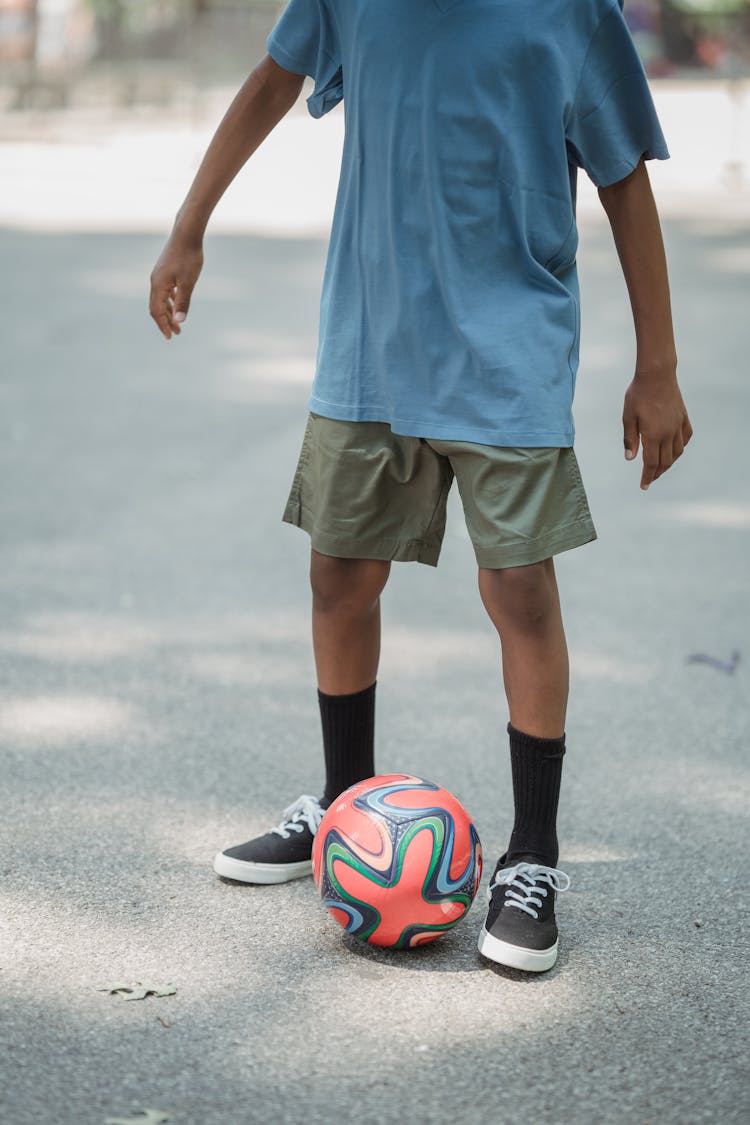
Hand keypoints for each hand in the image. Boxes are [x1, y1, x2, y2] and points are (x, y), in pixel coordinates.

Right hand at [149, 233, 203, 339]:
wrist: (186, 233)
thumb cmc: (189, 257)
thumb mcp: (188, 282)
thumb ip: (183, 302)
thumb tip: (178, 322)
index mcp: (158, 286)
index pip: (156, 312)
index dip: (163, 325)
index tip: (170, 337)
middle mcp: (154, 281)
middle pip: (156, 307)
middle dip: (165, 322)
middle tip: (175, 334)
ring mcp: (158, 275)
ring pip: (160, 299)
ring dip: (168, 312)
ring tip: (177, 323)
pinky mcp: (164, 270)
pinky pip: (164, 291)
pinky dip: (169, 301)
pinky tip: (176, 303)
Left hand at [622, 370, 692, 490]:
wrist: (657, 373)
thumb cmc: (638, 394)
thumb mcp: (628, 416)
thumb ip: (630, 438)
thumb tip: (630, 458)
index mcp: (653, 434)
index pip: (651, 463)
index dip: (648, 476)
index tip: (644, 486)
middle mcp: (669, 433)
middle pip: (666, 461)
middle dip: (657, 473)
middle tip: (649, 478)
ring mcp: (678, 425)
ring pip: (677, 452)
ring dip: (669, 463)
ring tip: (660, 467)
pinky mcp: (683, 417)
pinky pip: (686, 437)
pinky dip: (681, 447)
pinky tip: (675, 449)